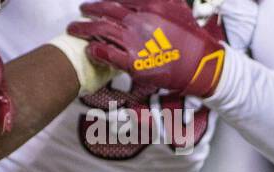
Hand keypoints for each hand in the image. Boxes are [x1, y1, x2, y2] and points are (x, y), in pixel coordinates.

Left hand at [68, 0, 225, 98]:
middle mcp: (140, 20)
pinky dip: (96, 51)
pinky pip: (109, 55)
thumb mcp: (177, 7)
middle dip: (90, 11)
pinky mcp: (133, 62)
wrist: (198, 61)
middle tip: (81, 12)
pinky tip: (89, 49)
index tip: (96, 4)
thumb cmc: (190, 35)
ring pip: (103, 31)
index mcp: (151, 4)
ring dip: (85, 29)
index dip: (105, 1)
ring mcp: (135, 41)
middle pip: (107, 12)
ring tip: (74, 30)